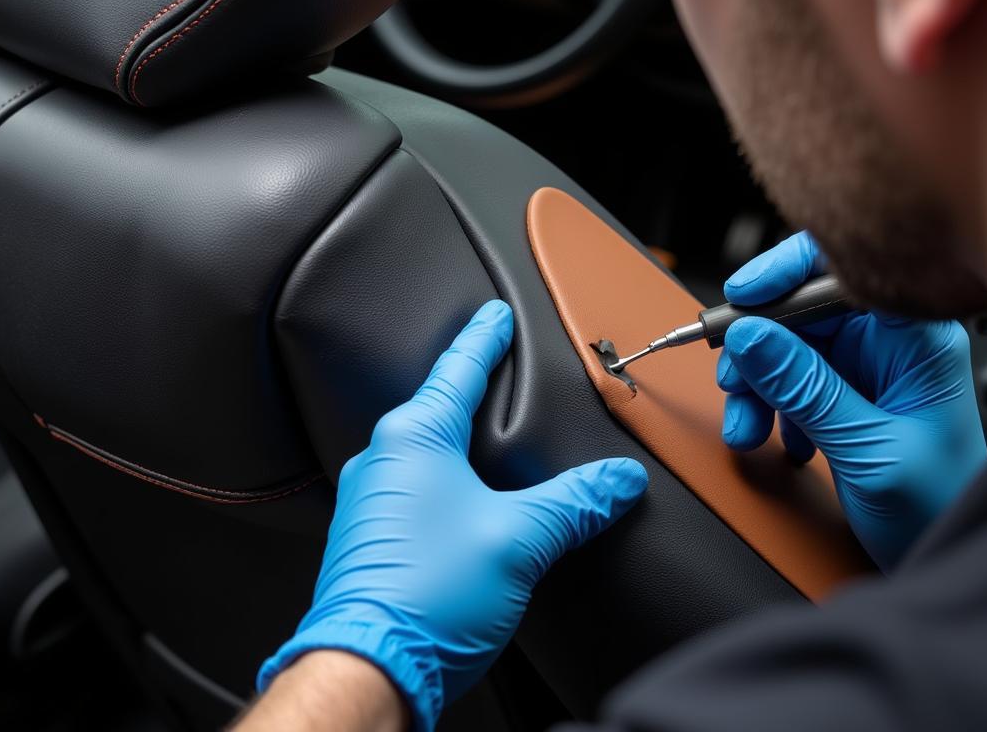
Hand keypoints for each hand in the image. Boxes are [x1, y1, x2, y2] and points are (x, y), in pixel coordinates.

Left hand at [257, 300, 647, 730]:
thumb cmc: (427, 597)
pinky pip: (411, 488)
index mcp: (413, 438)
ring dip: (455, 438)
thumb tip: (619, 479)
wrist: (367, 672)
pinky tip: (462, 501)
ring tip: (484, 433)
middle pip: (435, 405)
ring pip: (422, 450)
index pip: (458, 369)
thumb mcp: (519, 538)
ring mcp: (369, 500)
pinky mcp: (370, 538)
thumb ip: (575, 501)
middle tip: (494, 364)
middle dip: (467, 385)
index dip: (484, 338)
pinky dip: (442, 480)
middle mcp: (381, 460)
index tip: (494, 314)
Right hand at [718, 232, 986, 571]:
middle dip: (757, 346)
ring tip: (748, 426)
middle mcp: (885, 344)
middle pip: (798, 310)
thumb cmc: (939, 506)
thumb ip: (804, 388)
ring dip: (754, 386)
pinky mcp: (840, 394)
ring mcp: (862, 368)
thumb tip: (749, 336)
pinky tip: (778, 439)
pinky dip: (767, 408)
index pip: (842, 270)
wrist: (942, 554)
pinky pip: (785, 381)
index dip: (786, 272)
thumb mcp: (866, 447)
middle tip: (734, 378)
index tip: (743, 299)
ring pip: (783, 347)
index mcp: (912, 338)